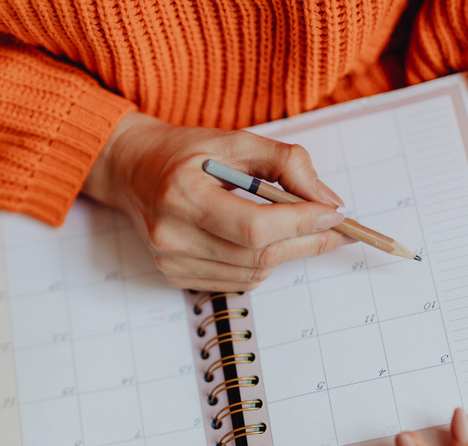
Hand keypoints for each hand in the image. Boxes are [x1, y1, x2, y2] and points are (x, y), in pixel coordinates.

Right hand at [83, 112, 347, 290]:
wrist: (132, 170)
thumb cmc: (185, 152)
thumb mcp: (235, 141)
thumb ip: (286, 163)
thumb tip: (329, 201)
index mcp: (181, 194)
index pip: (254, 226)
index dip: (300, 223)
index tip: (335, 214)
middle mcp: (171, 235)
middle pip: (258, 255)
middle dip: (305, 242)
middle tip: (335, 228)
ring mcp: (170, 262)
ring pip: (253, 273)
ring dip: (286, 253)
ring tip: (300, 229)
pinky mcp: (175, 276)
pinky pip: (238, 282)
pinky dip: (261, 264)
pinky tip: (263, 242)